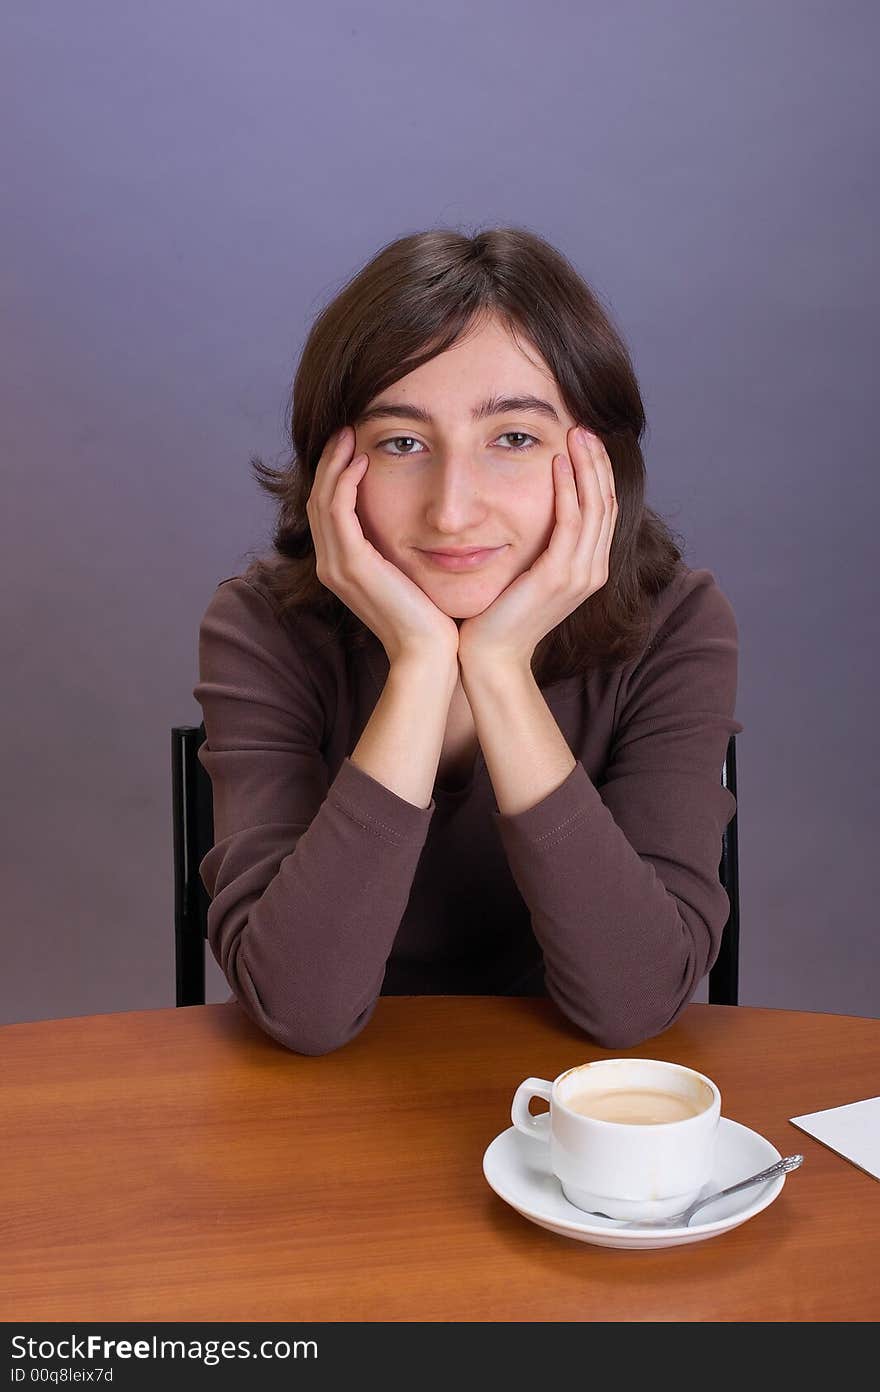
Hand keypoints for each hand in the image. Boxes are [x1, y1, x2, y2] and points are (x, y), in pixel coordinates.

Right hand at [307, 426, 459, 668]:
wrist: (428, 652)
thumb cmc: (428, 618)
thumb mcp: (408, 575)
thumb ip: (398, 550)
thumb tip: (414, 521)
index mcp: (342, 567)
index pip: (327, 510)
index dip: (335, 474)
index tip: (353, 445)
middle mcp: (331, 566)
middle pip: (318, 499)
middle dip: (330, 461)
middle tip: (347, 429)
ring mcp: (337, 565)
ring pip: (323, 500)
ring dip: (335, 463)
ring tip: (351, 435)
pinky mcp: (352, 564)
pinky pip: (338, 511)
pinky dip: (345, 482)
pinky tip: (362, 461)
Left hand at [457, 425, 618, 672]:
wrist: (491, 656)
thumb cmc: (498, 615)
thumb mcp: (525, 572)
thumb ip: (537, 544)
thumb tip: (529, 510)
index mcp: (587, 568)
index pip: (602, 509)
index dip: (597, 472)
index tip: (584, 440)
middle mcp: (591, 570)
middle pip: (606, 502)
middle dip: (596, 461)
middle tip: (584, 426)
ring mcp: (579, 574)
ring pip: (594, 506)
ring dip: (586, 466)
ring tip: (575, 434)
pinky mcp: (558, 576)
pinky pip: (570, 522)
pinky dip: (567, 490)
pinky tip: (557, 464)